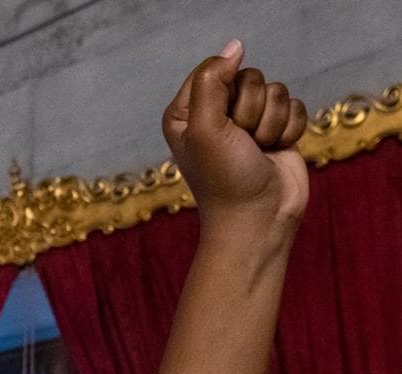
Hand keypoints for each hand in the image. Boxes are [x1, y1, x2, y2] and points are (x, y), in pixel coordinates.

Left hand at [162, 41, 307, 233]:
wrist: (259, 218)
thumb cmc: (225, 180)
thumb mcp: (205, 129)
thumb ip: (213, 81)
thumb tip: (235, 47)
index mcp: (186, 112)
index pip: (215, 68)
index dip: (227, 91)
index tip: (222, 123)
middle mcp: (214, 114)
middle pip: (249, 77)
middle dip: (251, 111)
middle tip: (242, 142)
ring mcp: (247, 122)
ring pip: (276, 90)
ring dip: (271, 123)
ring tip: (257, 150)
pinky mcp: (276, 129)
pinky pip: (296, 105)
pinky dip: (290, 130)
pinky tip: (276, 151)